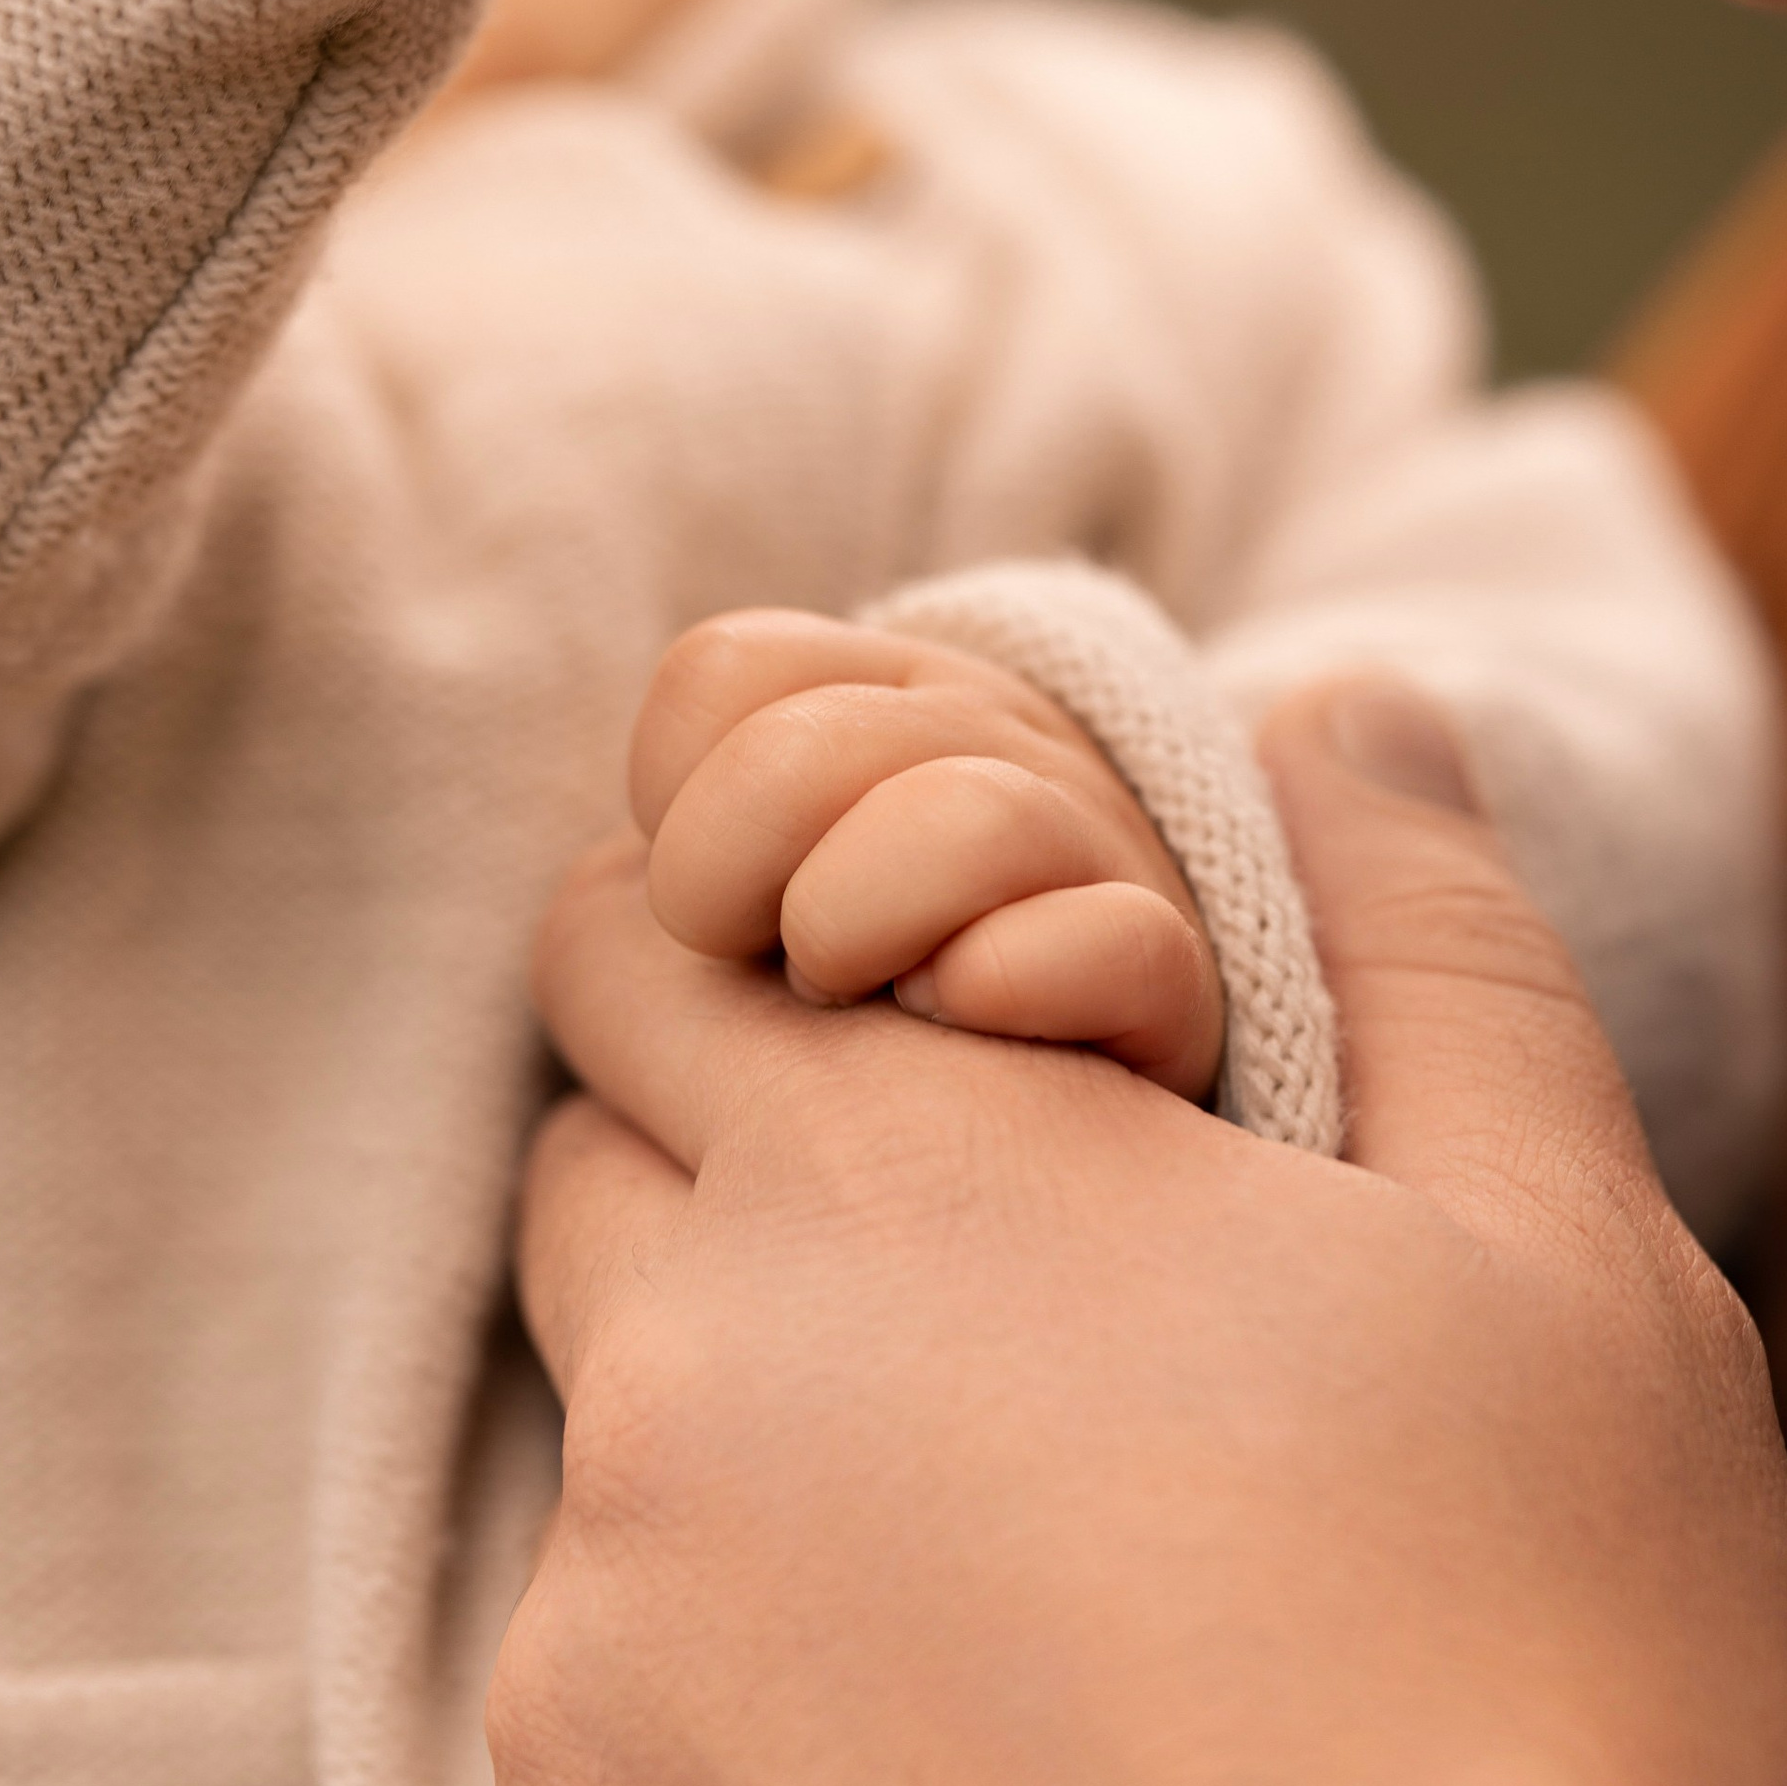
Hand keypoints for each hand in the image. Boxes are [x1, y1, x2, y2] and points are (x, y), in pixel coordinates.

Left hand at [470, 682, 1786, 1785]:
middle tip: (966, 1339)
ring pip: (601, 1516)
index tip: (844, 1021)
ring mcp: (585, 1698)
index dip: (732, 947)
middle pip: (593, 1188)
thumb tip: (1336, 694)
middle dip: (729, 1196)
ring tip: (1016, 1675)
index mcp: (904, 1180)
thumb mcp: (1569, 1258)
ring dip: (747, 1527)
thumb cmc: (1555, 1710)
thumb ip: (1423, 932)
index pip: (647, 937)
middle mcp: (681, 1400)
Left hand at [631, 608, 1225, 1101]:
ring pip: (963, 820)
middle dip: (731, 876)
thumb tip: (610, 895)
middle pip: (804, 750)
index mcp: (883, 689)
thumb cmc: (894, 987)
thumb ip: (700, 847)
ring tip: (866, 999)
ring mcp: (1096, 847)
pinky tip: (964, 1017)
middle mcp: (993, 736)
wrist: (1099, 1115)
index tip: (709, 901)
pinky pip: (1112, 944)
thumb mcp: (780, 874)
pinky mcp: (1176, 979)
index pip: (717, 671)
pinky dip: (1009, 978)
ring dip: (860, 923)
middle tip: (770, 967)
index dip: (671, 793)